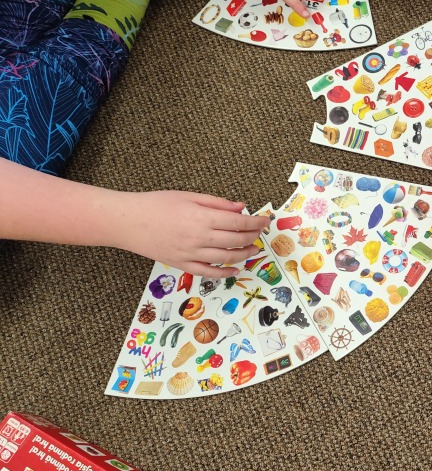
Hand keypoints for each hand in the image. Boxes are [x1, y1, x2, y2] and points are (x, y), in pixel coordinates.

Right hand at [113, 192, 269, 276]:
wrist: (127, 222)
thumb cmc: (156, 204)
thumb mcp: (188, 196)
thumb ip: (216, 203)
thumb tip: (241, 206)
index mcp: (201, 218)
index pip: (238, 222)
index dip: (256, 222)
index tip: (265, 221)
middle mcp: (198, 238)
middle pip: (236, 240)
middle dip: (252, 237)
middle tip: (259, 233)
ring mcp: (190, 254)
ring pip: (226, 258)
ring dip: (244, 255)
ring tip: (253, 249)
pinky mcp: (181, 265)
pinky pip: (208, 273)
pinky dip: (224, 273)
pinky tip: (235, 269)